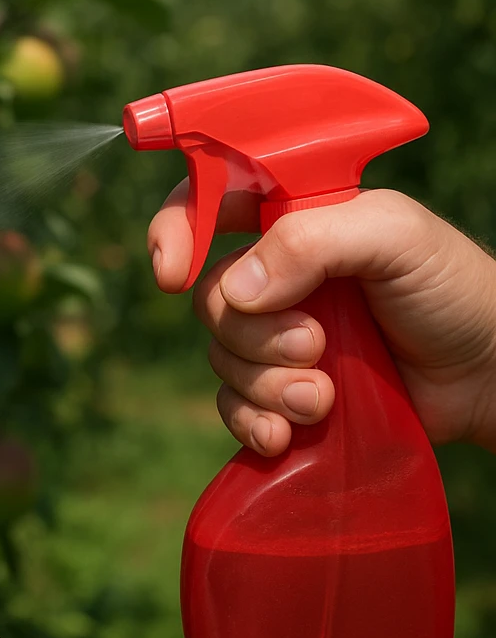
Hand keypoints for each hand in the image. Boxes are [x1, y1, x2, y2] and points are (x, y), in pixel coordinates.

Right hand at [147, 184, 495, 454]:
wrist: (487, 378)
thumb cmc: (452, 290)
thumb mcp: (394, 238)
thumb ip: (312, 241)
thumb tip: (239, 290)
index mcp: (293, 219)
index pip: (208, 201)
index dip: (176, 228)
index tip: (172, 271)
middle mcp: (276, 275)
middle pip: (211, 299)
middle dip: (255, 334)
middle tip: (315, 346)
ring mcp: (276, 336)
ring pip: (222, 358)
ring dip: (266, 385)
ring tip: (324, 399)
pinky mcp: (282, 390)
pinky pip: (233, 406)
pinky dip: (251, 422)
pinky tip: (284, 436)